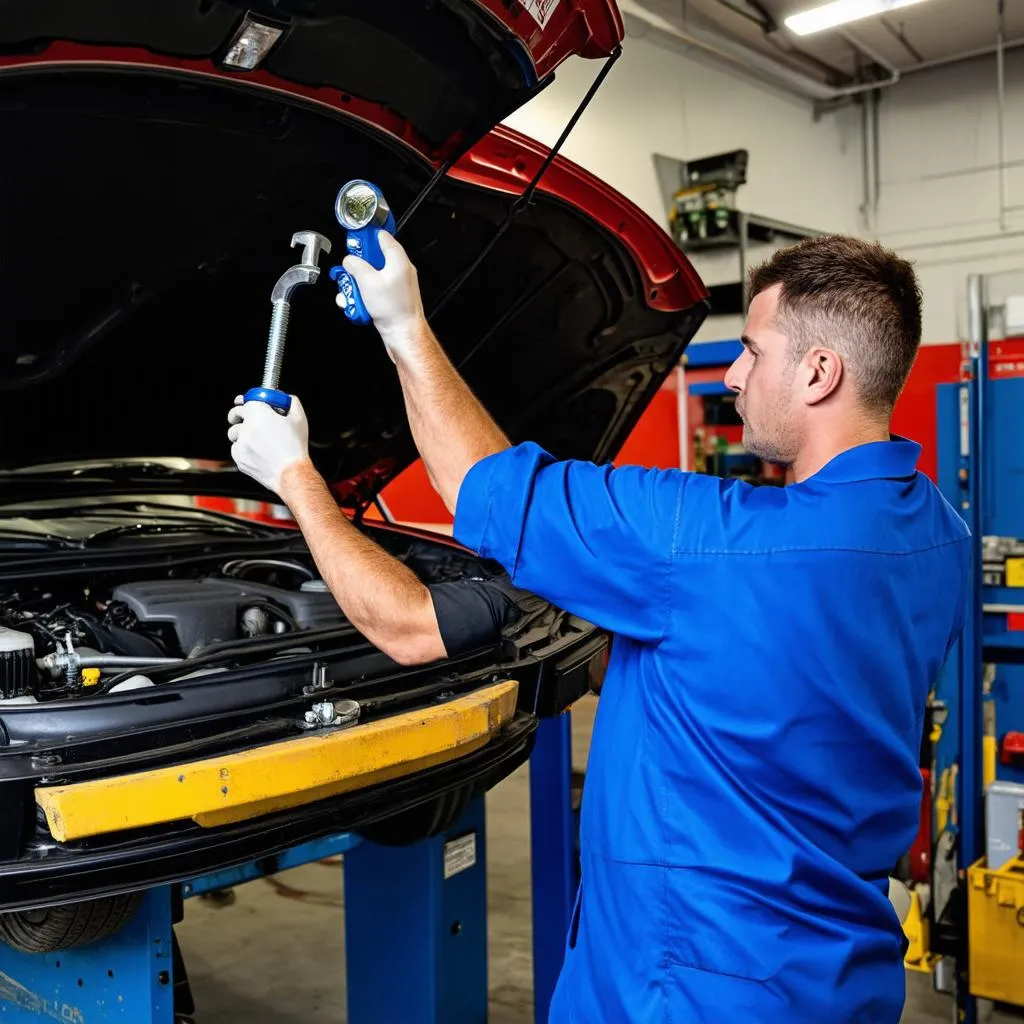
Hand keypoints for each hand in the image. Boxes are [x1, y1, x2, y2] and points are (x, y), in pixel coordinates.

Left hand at [226, 395, 309, 496]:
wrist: (290, 473)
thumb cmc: (295, 448)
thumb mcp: (299, 419)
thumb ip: (292, 403)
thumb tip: (287, 399)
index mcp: (259, 413)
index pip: (247, 400)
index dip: (249, 400)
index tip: (250, 401)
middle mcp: (247, 426)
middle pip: (234, 414)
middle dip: (237, 414)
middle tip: (242, 416)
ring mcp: (241, 442)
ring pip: (233, 433)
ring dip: (241, 433)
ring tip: (255, 438)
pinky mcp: (239, 457)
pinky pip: (236, 448)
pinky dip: (244, 448)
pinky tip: (257, 451)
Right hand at [341, 232, 426, 359]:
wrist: (403, 333)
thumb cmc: (393, 310)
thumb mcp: (367, 281)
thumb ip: (355, 265)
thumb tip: (349, 260)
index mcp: (398, 259)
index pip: (382, 236)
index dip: (365, 237)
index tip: (354, 241)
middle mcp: (399, 269)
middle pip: (372, 257)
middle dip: (357, 266)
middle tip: (351, 274)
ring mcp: (396, 284)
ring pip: (370, 275)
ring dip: (357, 284)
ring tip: (354, 294)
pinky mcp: (391, 297)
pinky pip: (373, 289)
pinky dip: (363, 295)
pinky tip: (359, 304)